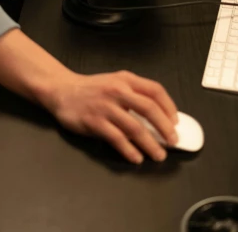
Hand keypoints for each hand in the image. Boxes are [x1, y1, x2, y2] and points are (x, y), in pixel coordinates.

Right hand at [43, 69, 178, 163]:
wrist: (62, 90)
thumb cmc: (92, 89)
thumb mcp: (114, 83)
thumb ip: (134, 94)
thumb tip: (159, 117)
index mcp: (125, 79)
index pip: (154, 90)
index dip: (169, 106)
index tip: (175, 121)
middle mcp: (117, 90)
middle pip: (149, 108)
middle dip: (164, 127)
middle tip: (173, 141)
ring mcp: (105, 106)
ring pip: (135, 127)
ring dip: (150, 144)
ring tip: (159, 155)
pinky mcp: (94, 122)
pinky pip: (117, 139)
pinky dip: (129, 150)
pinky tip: (136, 157)